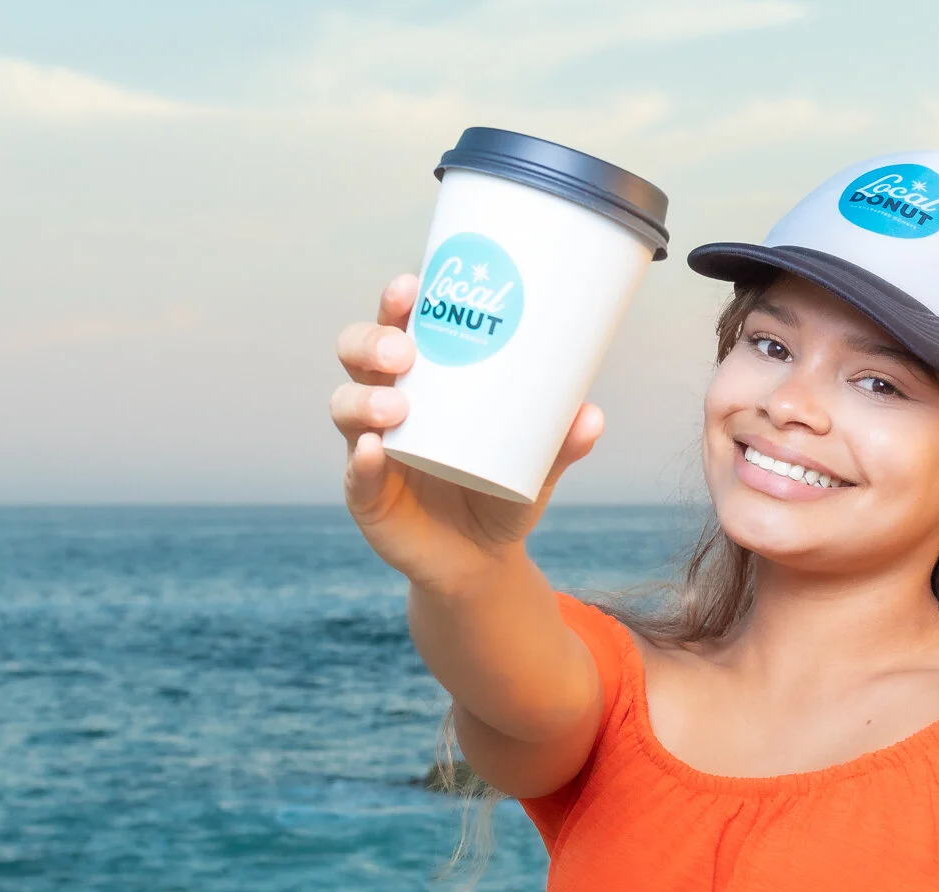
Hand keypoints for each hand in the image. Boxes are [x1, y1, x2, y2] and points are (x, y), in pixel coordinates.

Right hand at [330, 274, 603, 594]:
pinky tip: (374, 450)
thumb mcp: (537, 465)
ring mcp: (370, 447)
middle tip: (405, 349)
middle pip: (357, 354)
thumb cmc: (502, 490)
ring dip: (366, 399)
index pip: (398, 327)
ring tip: (399, 407)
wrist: (482, 559)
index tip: (413, 284)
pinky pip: (356, 473)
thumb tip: (591, 415)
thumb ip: (562, 442)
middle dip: (372, 341)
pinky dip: (362, 460)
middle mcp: (386, 403)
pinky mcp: (365, 494)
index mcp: (423, 380)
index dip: (397, 301)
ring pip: (346, 407)